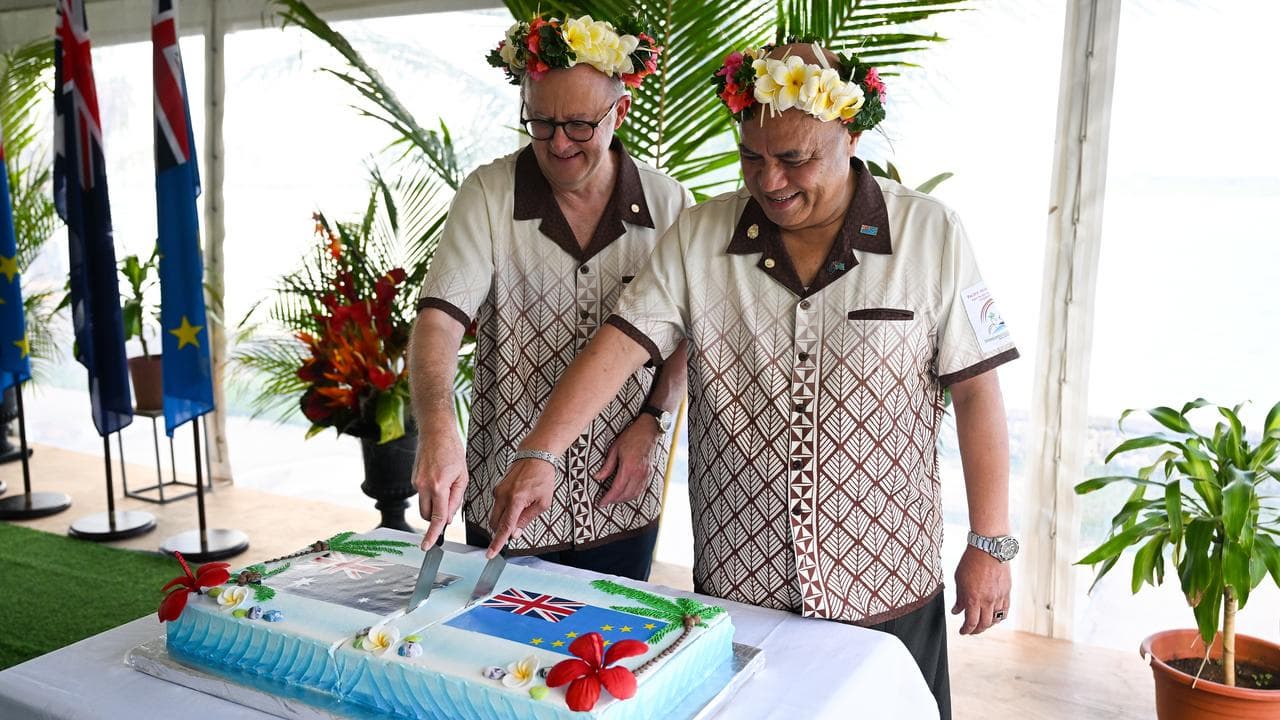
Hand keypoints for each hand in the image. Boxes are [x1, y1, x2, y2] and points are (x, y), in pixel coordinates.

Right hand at [415, 435, 467, 549]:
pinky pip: (422, 495)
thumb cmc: (452, 451)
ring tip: (446, 486)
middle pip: (427, 515)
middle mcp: (423, 486)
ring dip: (434, 505)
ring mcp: (416, 483)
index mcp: (438, 486)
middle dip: (436, 517)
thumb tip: (449, 517)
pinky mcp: (413, 479)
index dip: (433, 534)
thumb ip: (456, 499)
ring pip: (423, 506)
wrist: (435, 432)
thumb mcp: (462, 477)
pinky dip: (431, 494)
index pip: (436, 517)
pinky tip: (439, 478)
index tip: (428, 546)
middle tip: (449, 504)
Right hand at [487, 458, 555, 557]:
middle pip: (495, 523)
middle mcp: (503, 495)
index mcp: (516, 500)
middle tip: (515, 530)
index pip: (504, 527)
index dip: (497, 543)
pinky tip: (517, 502)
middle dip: (502, 531)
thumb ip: (527, 519)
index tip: (491, 554)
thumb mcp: (543, 502)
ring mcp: (498, 491)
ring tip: (522, 508)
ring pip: (495, 515)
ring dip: (504, 520)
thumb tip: (515, 533)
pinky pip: (498, 505)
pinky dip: (505, 510)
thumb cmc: (543, 478)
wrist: (535, 456)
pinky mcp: (497, 488)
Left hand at [594, 418, 659, 505]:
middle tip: (604, 502)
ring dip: (623, 499)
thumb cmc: (631, 436)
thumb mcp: (614, 449)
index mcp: (629, 467)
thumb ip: (607, 466)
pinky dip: (632, 494)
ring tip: (613, 499)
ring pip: (634, 494)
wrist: (648, 430)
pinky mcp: (649, 474)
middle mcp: (639, 474)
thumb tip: (597, 477)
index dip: (608, 498)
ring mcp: (645, 475)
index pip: (617, 489)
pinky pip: (641, 490)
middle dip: (614, 501)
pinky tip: (625, 493)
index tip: (601, 503)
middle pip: (626, 495)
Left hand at [951, 545, 1011, 634]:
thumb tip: (956, 611)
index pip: (971, 623)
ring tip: (982, 624)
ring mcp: (999, 597)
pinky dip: (999, 616)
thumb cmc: (971, 561)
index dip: (966, 630)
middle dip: (976, 630)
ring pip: (996, 619)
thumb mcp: (959, 580)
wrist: (989, 548)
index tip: (962, 631)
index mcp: (973, 598)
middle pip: (984, 624)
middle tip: (971, 630)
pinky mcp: (1007, 592)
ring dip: (988, 624)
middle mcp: (987, 600)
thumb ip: (959, 598)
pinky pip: (1005, 610)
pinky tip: (994, 616)